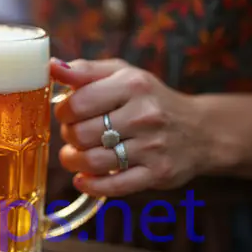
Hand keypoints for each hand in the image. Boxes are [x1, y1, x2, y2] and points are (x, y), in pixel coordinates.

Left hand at [50, 58, 210, 197]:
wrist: (200, 130)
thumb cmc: (149, 99)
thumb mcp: (121, 75)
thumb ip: (85, 70)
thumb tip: (51, 66)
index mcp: (132, 85)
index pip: (78, 103)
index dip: (63, 112)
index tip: (67, 114)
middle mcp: (145, 115)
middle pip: (82, 134)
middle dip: (69, 137)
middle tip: (74, 135)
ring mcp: (153, 146)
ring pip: (94, 161)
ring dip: (75, 161)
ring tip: (74, 156)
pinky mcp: (158, 173)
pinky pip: (114, 185)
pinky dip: (91, 185)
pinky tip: (83, 179)